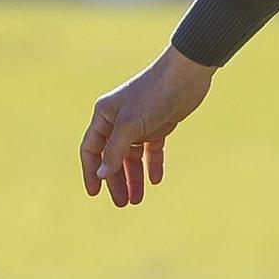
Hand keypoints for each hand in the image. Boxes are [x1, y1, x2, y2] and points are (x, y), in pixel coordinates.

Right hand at [80, 46, 215, 207]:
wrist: (186, 75)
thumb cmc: (154, 94)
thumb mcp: (131, 125)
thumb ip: (115, 150)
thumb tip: (101, 174)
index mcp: (104, 115)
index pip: (91, 149)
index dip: (91, 172)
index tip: (95, 194)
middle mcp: (119, 119)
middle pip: (112, 157)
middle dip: (116, 181)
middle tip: (123, 204)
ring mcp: (139, 123)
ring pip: (132, 157)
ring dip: (134, 177)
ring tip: (137, 200)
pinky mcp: (158, 125)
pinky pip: (151, 150)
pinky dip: (152, 164)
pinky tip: (156, 180)